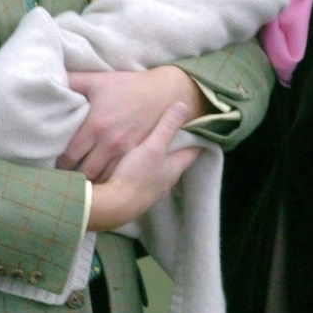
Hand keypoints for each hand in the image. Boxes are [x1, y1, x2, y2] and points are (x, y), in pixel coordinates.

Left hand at [56, 65, 208, 181]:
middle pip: (85, 171)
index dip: (60, 164)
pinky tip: (102, 184)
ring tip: (81, 188)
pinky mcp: (138, 155)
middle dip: (74, 179)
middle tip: (65, 182)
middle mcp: (109, 142)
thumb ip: (72, 81)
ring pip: (103, 178)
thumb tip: (50, 79)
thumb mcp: (98, 79)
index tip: (53, 168)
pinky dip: (109, 182)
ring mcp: (125, 151)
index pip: (70, 155)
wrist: (163, 92)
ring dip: (92, 184)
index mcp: (95, 125)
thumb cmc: (128, 85)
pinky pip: (120, 175)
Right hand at [86, 102, 199, 230]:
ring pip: (162, 168)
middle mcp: (167, 179)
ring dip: (161, 156)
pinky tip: (136, 159)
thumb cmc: (136, 176)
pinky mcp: (137, 191)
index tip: (199, 123)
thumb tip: (183, 105)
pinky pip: (146, 174)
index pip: (194, 149)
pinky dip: (145, 164)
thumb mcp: (153, 147)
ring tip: (156, 141)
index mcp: (175, 167)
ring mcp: (152, 187)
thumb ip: (167, 127)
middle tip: (176, 127)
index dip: (197, 136)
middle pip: (178, 159)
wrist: (113, 206)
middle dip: (178, 144)